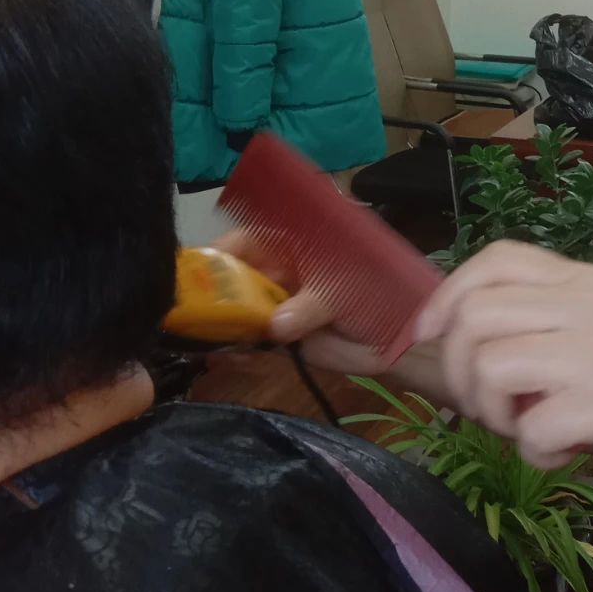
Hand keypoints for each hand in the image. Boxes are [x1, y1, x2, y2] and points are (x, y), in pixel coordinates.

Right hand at [213, 228, 387, 375]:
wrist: (399, 336)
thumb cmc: (378, 293)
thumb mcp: (345, 291)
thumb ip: (312, 305)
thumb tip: (278, 325)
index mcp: (291, 245)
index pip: (245, 239)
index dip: (221, 252)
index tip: (200, 270)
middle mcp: (276, 272)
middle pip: (231, 277)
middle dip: (211, 291)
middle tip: (193, 308)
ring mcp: (274, 305)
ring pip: (235, 310)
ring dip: (219, 322)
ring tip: (202, 332)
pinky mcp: (278, 337)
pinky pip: (250, 339)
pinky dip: (237, 346)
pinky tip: (227, 351)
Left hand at [415, 241, 592, 521]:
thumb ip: (544, 327)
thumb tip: (452, 335)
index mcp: (589, 281)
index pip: (497, 257)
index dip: (447, 295)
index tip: (427, 337)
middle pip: (476, 316)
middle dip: (459, 372)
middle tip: (492, 410)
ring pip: (491, 366)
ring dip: (495, 415)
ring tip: (533, 431)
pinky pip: (532, 428)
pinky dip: (538, 455)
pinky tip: (573, 454)